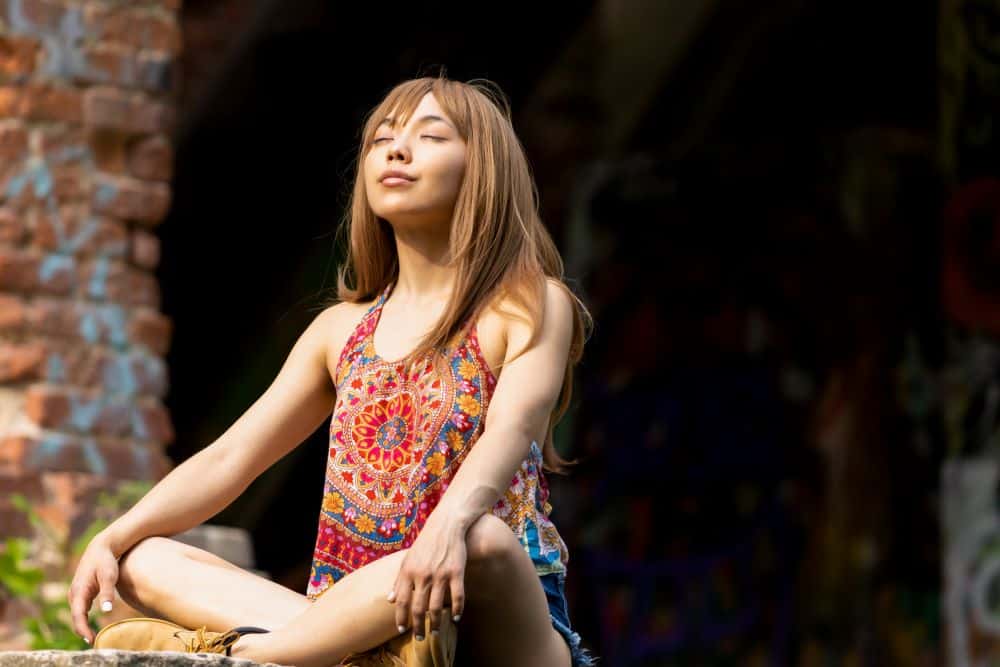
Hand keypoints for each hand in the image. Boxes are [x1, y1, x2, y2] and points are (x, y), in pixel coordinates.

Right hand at [67, 531, 119, 643]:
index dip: (83, 629)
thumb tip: (107, 611)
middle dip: (83, 631)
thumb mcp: (109, 575)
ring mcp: (76, 594)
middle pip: (76, 617)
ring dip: (83, 626)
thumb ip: (107, 593)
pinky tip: (91, 628)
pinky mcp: (80, 593)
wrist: (100, 548)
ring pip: (77, 614)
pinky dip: (84, 620)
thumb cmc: (105, 561)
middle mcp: (74, 594)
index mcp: (79, 590)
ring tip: (93, 638)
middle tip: (94, 642)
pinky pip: (80, 610)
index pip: (78, 615)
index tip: (91, 639)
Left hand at [388, 514, 466, 640]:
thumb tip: (389, 599)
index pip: (402, 601)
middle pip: (419, 608)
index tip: (401, 629)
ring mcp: (441, 574)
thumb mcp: (408, 559)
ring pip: (437, 606)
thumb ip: (399, 580)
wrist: (446, 525)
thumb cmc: (426, 543)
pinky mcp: (456, 571)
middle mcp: (423, 574)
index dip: (401, 618)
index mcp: (408, 571)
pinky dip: (457, 609)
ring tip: (435, 631)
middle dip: (418, 626)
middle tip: (419, 638)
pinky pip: (457, 595)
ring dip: (436, 622)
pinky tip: (456, 617)